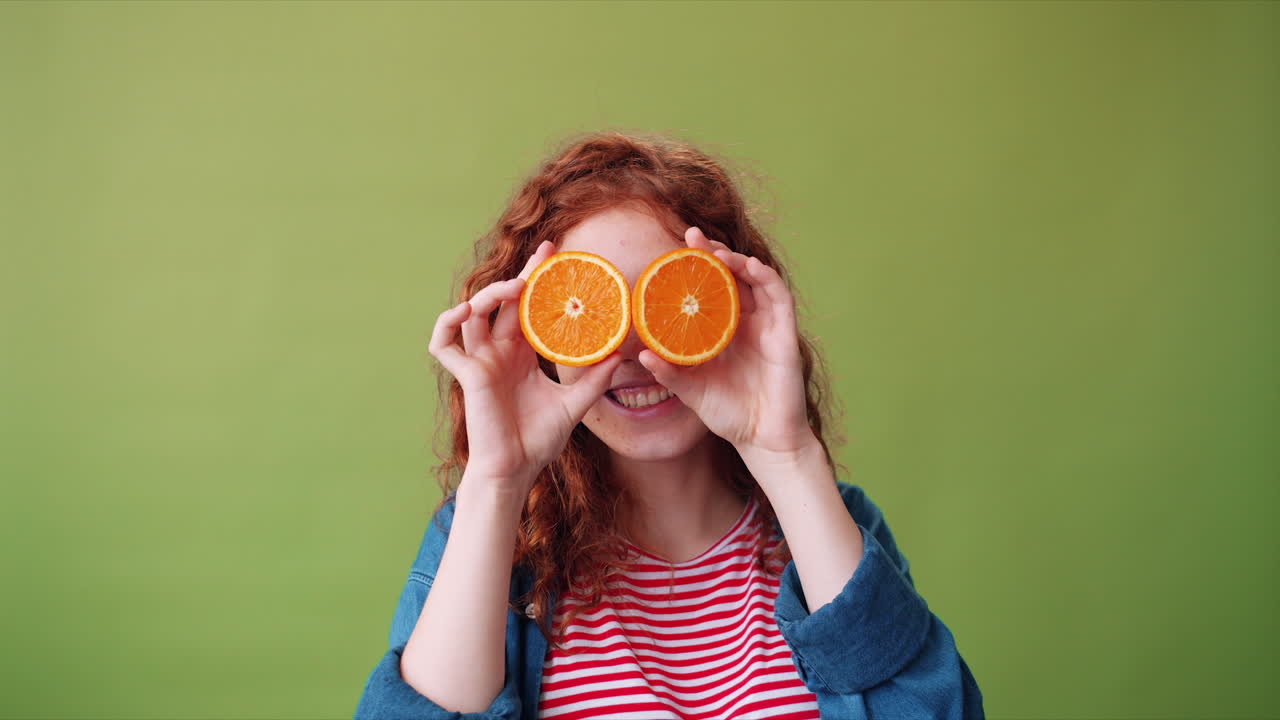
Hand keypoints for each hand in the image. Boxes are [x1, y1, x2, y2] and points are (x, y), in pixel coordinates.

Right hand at [428, 241, 621, 494]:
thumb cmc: (539, 440)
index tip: (555, 257)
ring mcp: (480, 362)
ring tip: (514, 287)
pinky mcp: (466, 376)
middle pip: (503, 303)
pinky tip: (466, 311)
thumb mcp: (574, 404)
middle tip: (543, 254)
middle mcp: (498, 353)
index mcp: (520, 355)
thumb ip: (594, 380)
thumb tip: (620, 355)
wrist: (516, 470)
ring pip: (472, 314)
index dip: (537, 281)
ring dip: (489, 294)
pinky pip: (444, 344)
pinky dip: (447, 323)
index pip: (526, 308)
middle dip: (521, 275)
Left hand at [637, 227, 817, 463]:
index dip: (695, 268)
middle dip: (713, 254)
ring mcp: (767, 326)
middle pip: (731, 277)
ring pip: (755, 280)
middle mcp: (745, 323)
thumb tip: (640, 355)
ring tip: (715, 251)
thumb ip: (670, 373)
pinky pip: (779, 297)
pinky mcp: (785, 334)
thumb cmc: (729, 415)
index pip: (709, 290)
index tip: (672, 250)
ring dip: (737, 260)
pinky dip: (766, 277)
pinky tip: (749, 266)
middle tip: (690, 237)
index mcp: (722, 332)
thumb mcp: (692, 391)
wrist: (763, 440)